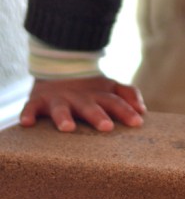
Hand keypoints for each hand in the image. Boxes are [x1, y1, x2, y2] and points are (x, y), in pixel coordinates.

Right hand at [20, 75, 145, 132]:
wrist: (58, 71)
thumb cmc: (90, 89)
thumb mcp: (110, 88)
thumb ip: (128, 95)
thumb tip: (143, 110)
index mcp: (99, 95)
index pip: (115, 102)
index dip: (127, 111)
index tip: (138, 122)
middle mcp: (80, 97)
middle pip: (90, 106)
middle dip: (98, 116)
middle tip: (107, 127)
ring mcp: (59, 99)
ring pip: (60, 109)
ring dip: (64, 117)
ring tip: (67, 127)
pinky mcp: (38, 101)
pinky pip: (31, 108)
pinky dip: (28, 114)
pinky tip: (27, 123)